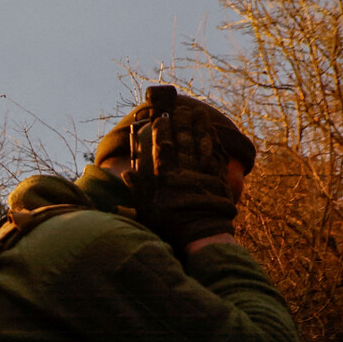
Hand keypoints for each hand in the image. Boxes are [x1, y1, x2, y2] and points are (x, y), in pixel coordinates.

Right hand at [129, 101, 235, 246]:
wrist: (201, 233)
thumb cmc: (170, 224)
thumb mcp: (147, 209)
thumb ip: (137, 189)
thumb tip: (126, 173)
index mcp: (165, 177)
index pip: (162, 149)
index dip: (161, 132)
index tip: (161, 118)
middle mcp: (183, 171)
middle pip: (182, 142)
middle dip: (182, 123)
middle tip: (182, 108)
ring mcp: (201, 173)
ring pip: (199, 145)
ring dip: (199, 127)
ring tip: (198, 113)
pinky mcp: (216, 178)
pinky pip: (214, 155)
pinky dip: (213, 141)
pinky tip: (211, 131)